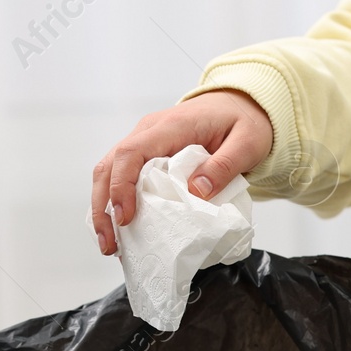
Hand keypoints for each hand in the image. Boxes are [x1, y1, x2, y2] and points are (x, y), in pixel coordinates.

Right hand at [89, 90, 273, 254]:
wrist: (241, 105)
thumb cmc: (244, 122)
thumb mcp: (247, 143)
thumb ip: (223, 166)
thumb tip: (196, 191)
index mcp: (171, 126)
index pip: (132, 153)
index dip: (122, 186)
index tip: (125, 217)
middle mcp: (149, 132)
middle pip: (110, 165)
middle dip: (103, 206)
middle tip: (109, 243)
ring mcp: (145, 142)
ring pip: (109, 172)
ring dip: (104, 209)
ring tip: (111, 245)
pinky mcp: (147, 155)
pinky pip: (123, 177)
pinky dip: (117, 203)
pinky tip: (122, 231)